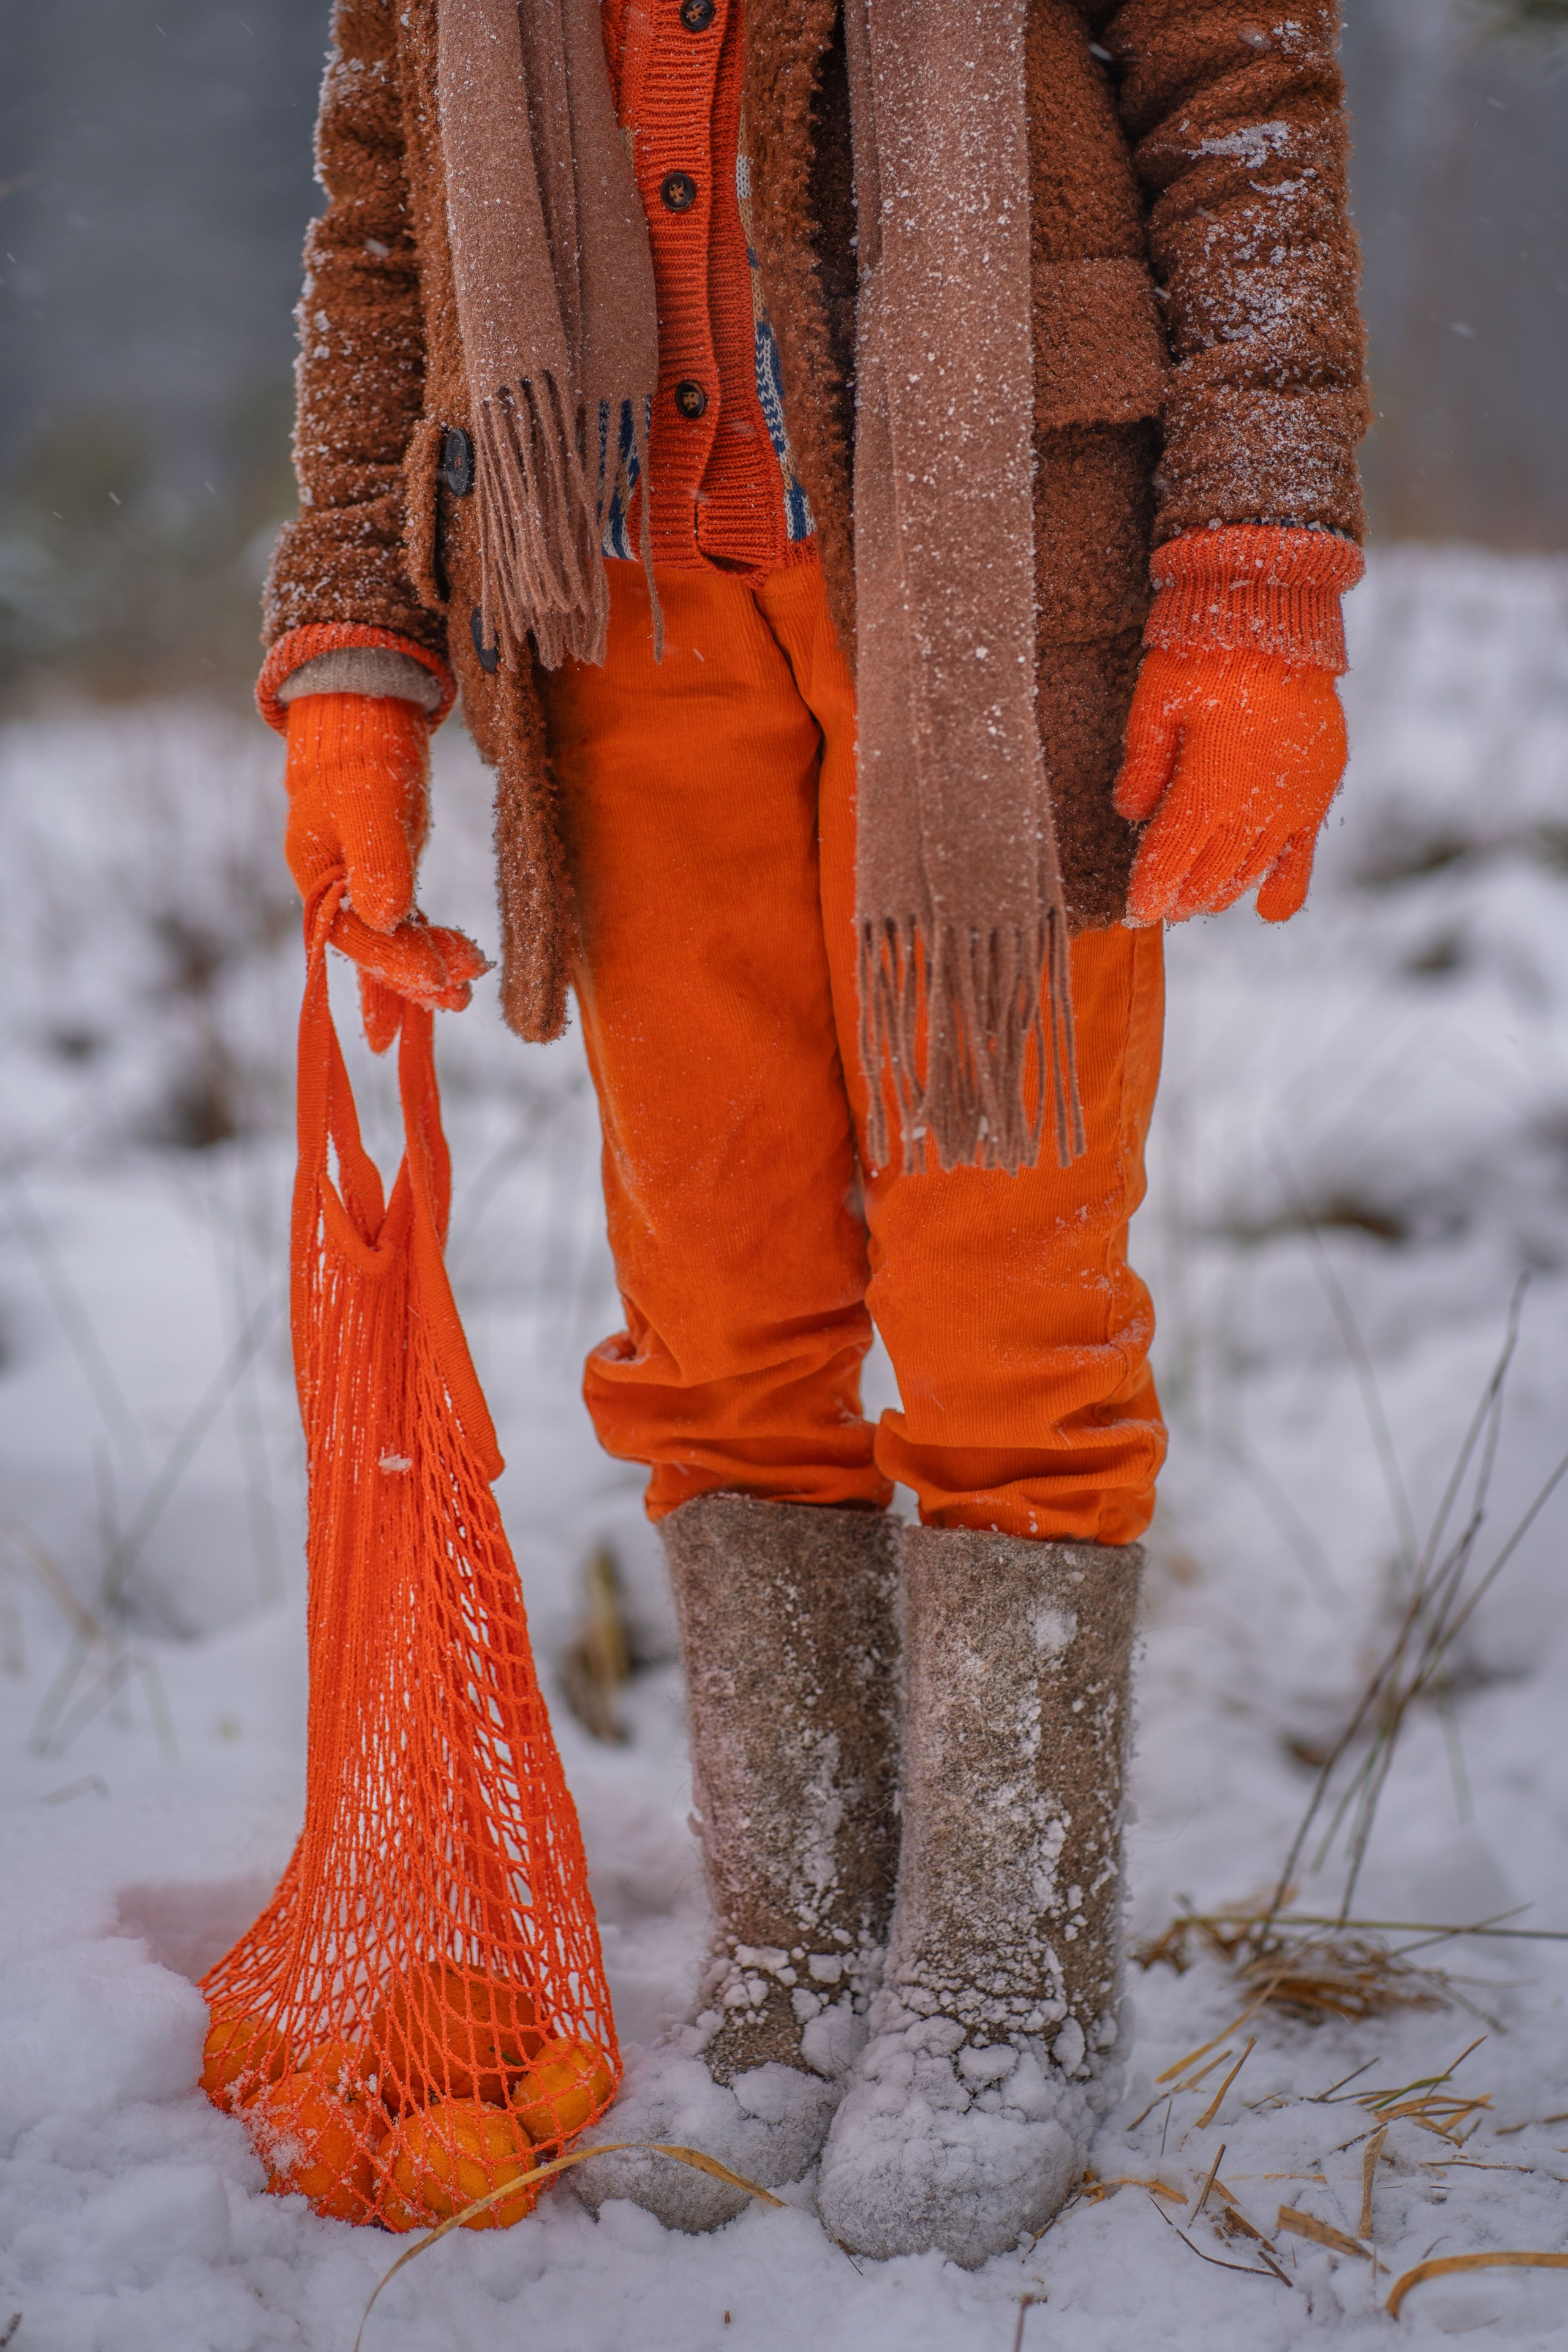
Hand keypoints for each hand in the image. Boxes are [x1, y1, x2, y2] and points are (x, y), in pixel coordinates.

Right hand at [282, 693, 488, 1044]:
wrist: (364, 712)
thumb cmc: (362, 753)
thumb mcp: (370, 802)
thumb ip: (377, 861)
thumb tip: (386, 920)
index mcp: (317, 875)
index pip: (358, 935)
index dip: (397, 964)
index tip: (440, 981)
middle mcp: (333, 888)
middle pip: (373, 948)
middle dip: (413, 978)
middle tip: (460, 1001)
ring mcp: (359, 882)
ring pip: (389, 940)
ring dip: (421, 970)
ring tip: (461, 997)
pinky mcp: (383, 872)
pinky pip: (400, 923)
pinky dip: (419, 947)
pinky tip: (443, 973)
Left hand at [1114, 646, 1347, 925]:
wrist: (1277, 621)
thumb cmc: (1204, 655)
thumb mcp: (1155, 702)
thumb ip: (1143, 763)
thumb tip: (1131, 813)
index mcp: (1204, 789)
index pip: (1169, 862)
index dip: (1150, 892)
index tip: (1135, 912)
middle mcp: (1250, 807)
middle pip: (1208, 877)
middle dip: (1183, 897)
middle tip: (1165, 906)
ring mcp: (1289, 803)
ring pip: (1249, 872)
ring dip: (1221, 891)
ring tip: (1201, 901)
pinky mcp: (1319, 791)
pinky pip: (1303, 855)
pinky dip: (1284, 887)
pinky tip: (1268, 911)